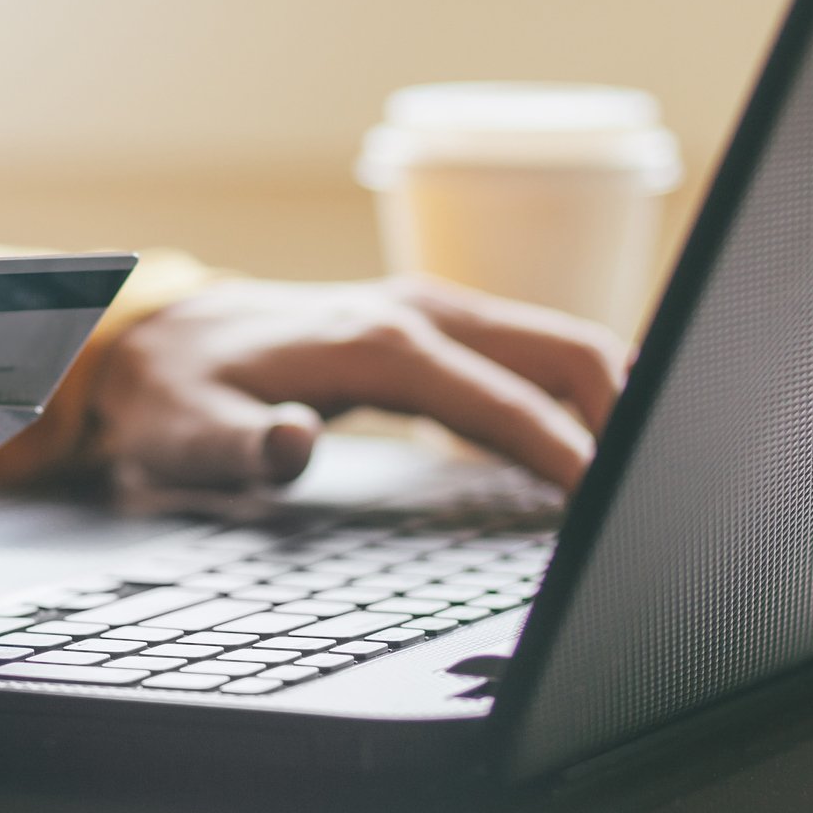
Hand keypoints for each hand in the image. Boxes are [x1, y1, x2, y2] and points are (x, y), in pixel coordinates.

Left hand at [91, 276, 627, 491]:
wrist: (155, 338)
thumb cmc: (176, 392)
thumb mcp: (183, 432)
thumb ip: (236, 446)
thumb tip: (291, 442)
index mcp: (375, 343)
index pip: (500, 396)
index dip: (562, 449)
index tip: (608, 501)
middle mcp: (417, 312)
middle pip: (561, 347)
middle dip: (624, 411)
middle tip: (657, 490)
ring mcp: (430, 311)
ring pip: (557, 341)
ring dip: (612, 398)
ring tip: (646, 474)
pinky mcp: (433, 325)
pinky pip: (530, 350)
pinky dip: (578, 390)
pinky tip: (595, 442)